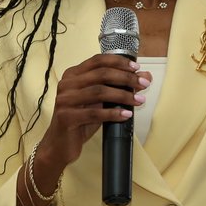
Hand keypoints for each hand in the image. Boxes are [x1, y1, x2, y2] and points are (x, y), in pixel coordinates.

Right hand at [34, 54, 148, 179]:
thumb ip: (119, 87)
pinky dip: (113, 113)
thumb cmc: (81, 120)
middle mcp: (67, 84)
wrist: (60, 144)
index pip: (98, 61)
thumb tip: (145, 76)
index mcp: (73, 75)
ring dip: (123, 95)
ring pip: (99, 92)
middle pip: (101, 74)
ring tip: (139, 100)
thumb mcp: (101, 101)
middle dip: (126, 78)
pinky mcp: (66, 117)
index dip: (119, 62)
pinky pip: (94, 113)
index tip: (136, 68)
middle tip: (143, 83)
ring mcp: (65, 100)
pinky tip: (126, 115)